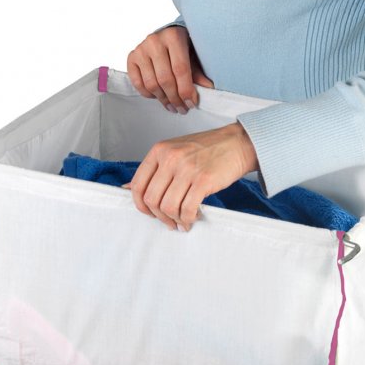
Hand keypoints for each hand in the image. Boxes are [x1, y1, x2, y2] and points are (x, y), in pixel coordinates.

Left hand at [121, 122, 258, 230]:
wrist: (237, 143)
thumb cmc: (207, 149)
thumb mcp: (174, 151)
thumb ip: (153, 169)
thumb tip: (127, 188)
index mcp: (160, 151)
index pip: (138, 185)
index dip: (141, 205)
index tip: (150, 213)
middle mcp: (170, 158)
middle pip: (152, 199)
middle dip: (159, 216)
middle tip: (169, 221)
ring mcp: (187, 169)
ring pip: (168, 206)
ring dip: (174, 220)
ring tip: (182, 221)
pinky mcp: (203, 181)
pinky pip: (187, 209)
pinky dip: (188, 219)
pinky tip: (192, 218)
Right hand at [127, 25, 214, 113]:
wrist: (165, 37)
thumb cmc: (182, 48)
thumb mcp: (193, 56)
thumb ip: (198, 73)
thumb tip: (208, 90)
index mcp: (174, 36)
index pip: (180, 69)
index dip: (186, 90)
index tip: (191, 104)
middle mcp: (155, 41)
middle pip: (165, 79)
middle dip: (175, 99)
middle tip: (182, 109)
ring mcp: (141, 49)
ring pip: (151, 84)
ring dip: (163, 100)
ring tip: (172, 106)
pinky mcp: (131, 57)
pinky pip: (138, 84)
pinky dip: (149, 95)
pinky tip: (158, 97)